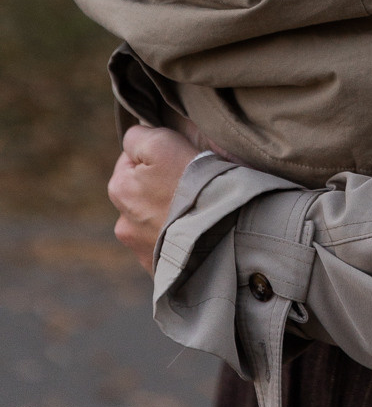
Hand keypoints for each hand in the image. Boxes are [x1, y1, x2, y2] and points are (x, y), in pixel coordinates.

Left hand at [108, 125, 197, 275]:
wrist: (217, 232)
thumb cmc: (189, 181)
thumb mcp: (161, 142)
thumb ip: (138, 136)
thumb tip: (132, 140)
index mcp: (119, 190)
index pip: (130, 161)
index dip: (155, 155)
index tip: (177, 159)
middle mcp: (123, 224)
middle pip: (141, 193)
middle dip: (159, 187)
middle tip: (189, 184)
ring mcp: (142, 251)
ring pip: (155, 222)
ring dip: (168, 215)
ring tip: (196, 210)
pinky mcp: (162, 270)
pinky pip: (170, 246)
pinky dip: (179, 238)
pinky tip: (197, 230)